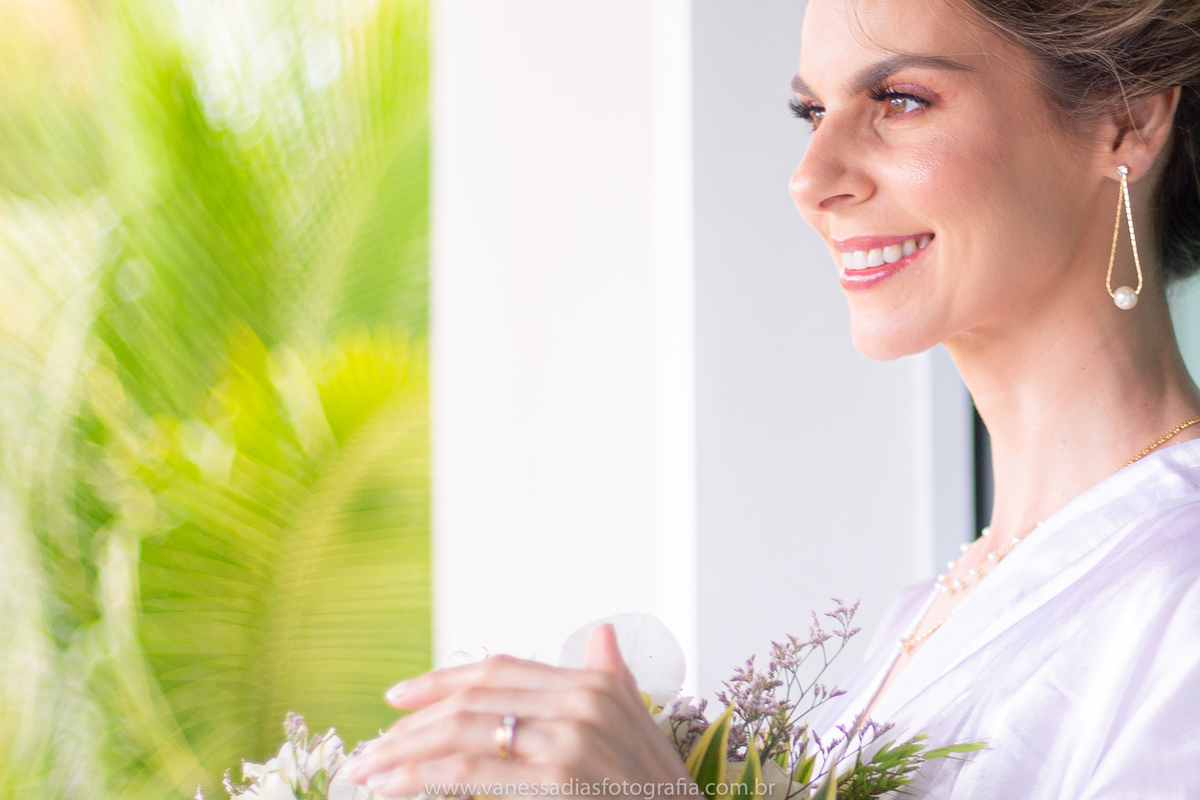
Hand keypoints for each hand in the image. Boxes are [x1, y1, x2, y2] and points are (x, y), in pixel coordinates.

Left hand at [343, 624, 694, 797]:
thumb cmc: (656, 795)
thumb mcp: (639, 731)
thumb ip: (612, 681)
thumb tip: (602, 633)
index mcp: (596, 685)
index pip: (500, 670)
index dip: (443, 680)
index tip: (398, 697)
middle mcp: (585, 701)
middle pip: (475, 696)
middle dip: (414, 721)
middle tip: (371, 746)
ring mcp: (572, 739)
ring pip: (464, 731)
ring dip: (406, 751)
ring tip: (369, 772)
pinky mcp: (560, 778)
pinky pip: (472, 772)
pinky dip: (423, 778)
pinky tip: (394, 789)